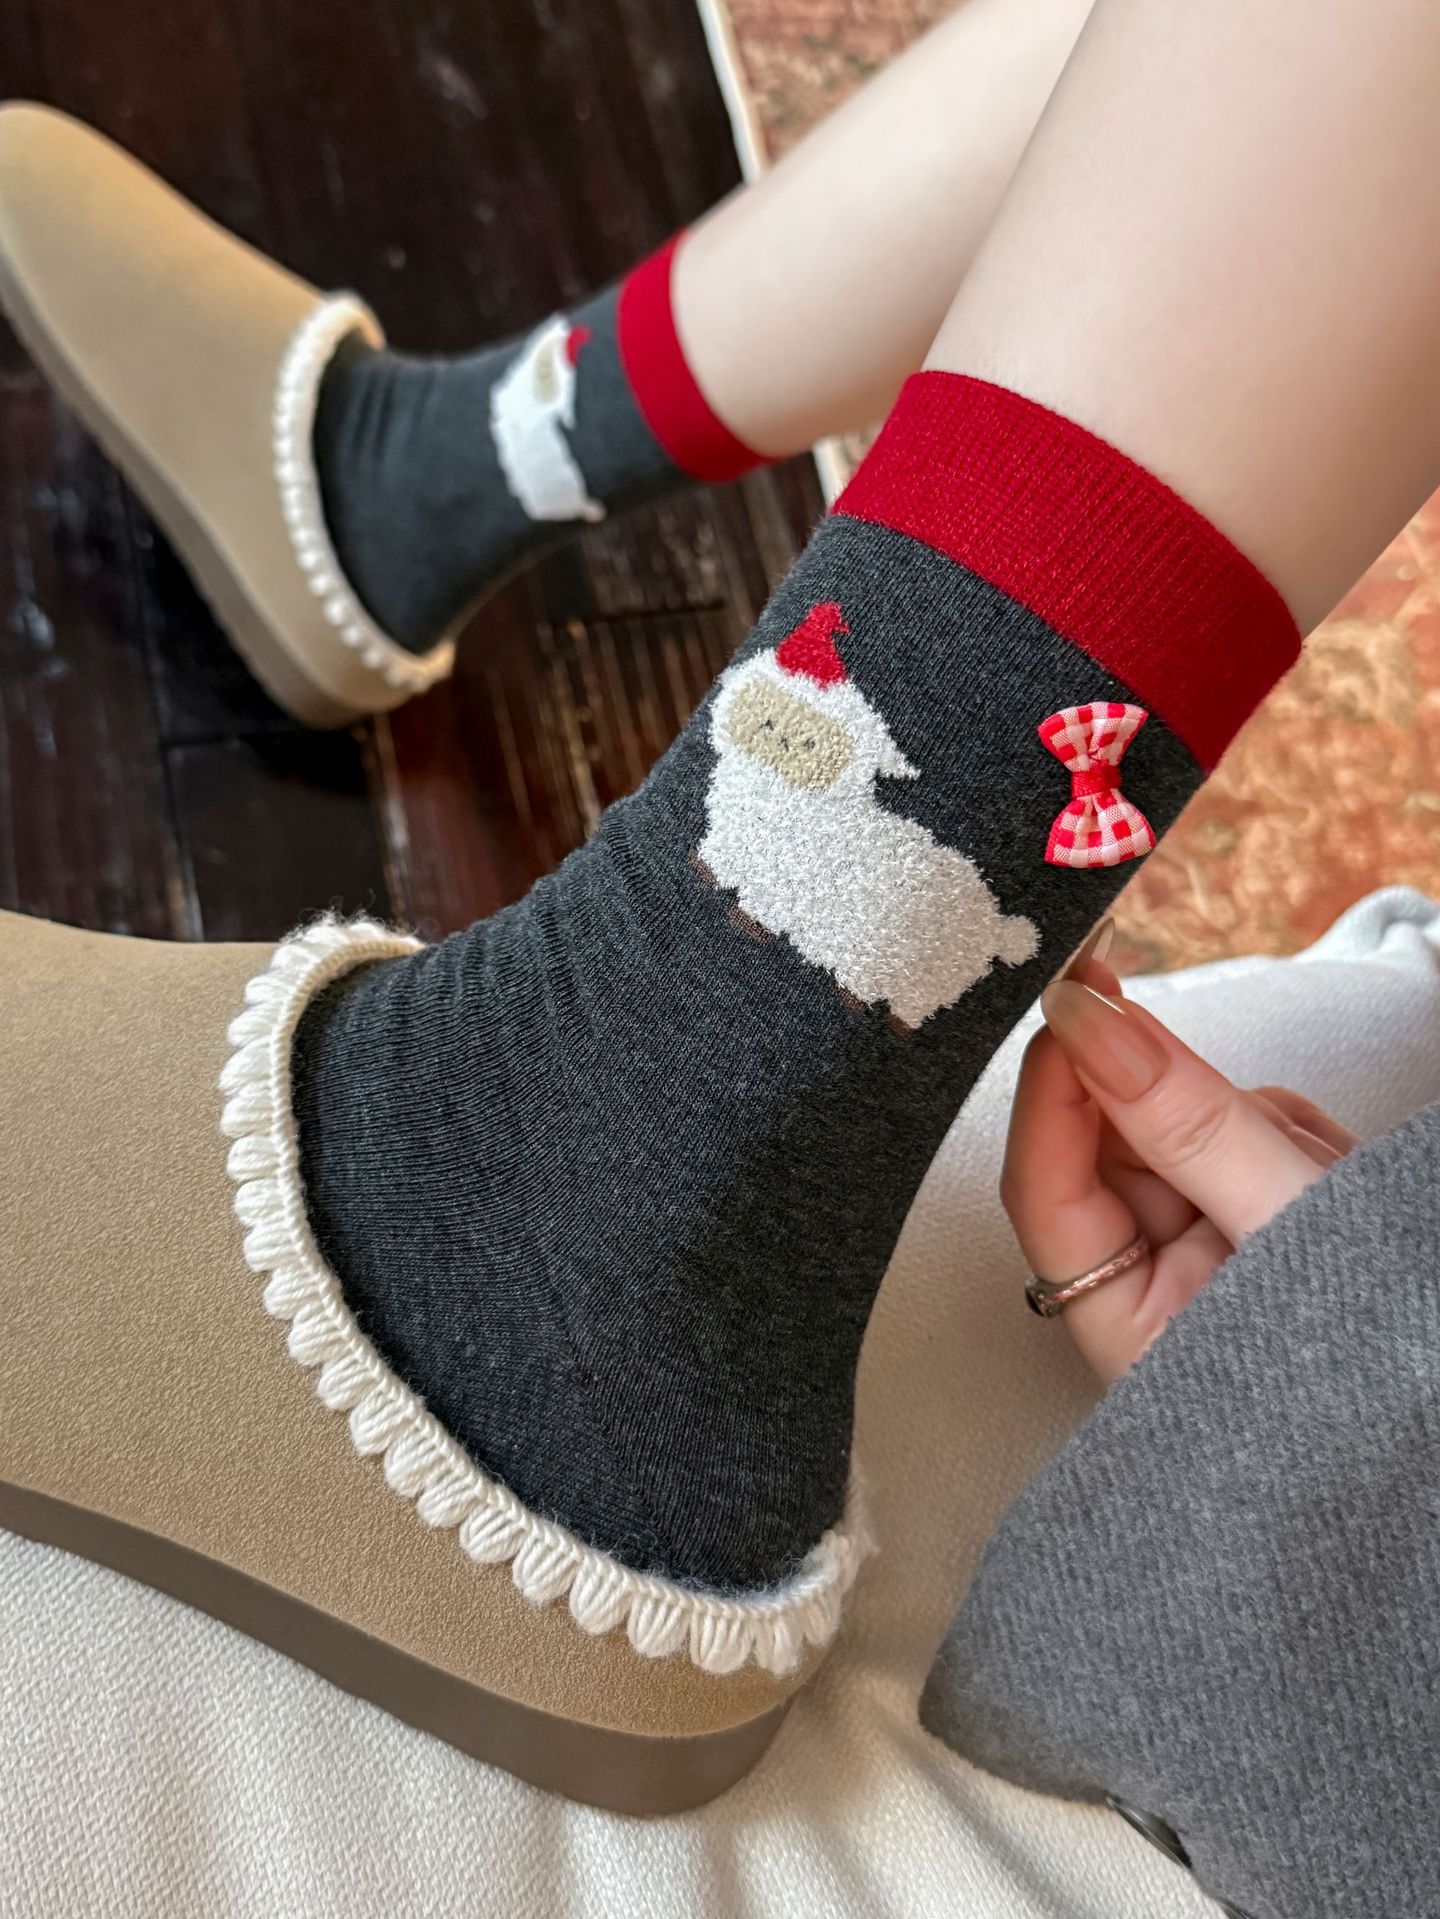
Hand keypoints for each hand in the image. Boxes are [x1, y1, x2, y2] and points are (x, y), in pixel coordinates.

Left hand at [1001, 921, 1359, 1381]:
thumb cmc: (1397, 1350)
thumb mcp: (1294, 1225)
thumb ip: (1191, 1125)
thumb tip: (1091, 1028)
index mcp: (1133, 1330)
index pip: (1044, 1191)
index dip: (1051, 1090)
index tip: (1073, 1001)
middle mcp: (1157, 1292)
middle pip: (1114, 1148)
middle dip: (1183, 1108)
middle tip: (1241, 1103)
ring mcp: (1210, 1250)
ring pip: (1186, 1127)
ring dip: (1254, 1121)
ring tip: (1324, 1173)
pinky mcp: (1260, 1216)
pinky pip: (1246, 1134)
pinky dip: (1291, 1132)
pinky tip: (1337, 1173)